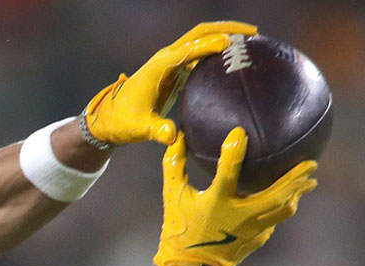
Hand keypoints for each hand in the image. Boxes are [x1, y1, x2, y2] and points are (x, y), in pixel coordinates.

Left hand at [84, 21, 257, 145]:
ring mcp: (172, 62)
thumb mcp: (139, 128)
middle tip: (253, 34)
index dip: (209, 45)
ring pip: (201, 40)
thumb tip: (172, 136)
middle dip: (225, 29)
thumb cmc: (123, 122)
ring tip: (252, 41)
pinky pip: (200, 54)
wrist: (110, 118)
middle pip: (199, 34)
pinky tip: (235, 59)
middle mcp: (167, 58)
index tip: (232, 44)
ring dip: (224, 35)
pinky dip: (218, 51)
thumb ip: (155, 130)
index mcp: (160, 66)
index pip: (189, 49)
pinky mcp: (176, 70)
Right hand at [154, 128, 317, 265]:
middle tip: (312, 163)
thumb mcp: (172, 196)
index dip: (233, 151)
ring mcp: (251, 230)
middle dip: (296, 178)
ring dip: (297, 193)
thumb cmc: (179, 229)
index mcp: (216, 202)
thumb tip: (176, 138)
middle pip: (276, 194)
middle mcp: (238, 216)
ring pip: (284, 209)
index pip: (228, 171)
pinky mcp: (257, 239)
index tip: (240, 133)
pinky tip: (289, 199)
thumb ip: (174, 166)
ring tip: (309, 181)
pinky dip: (284, 207)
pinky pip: (275, 220)